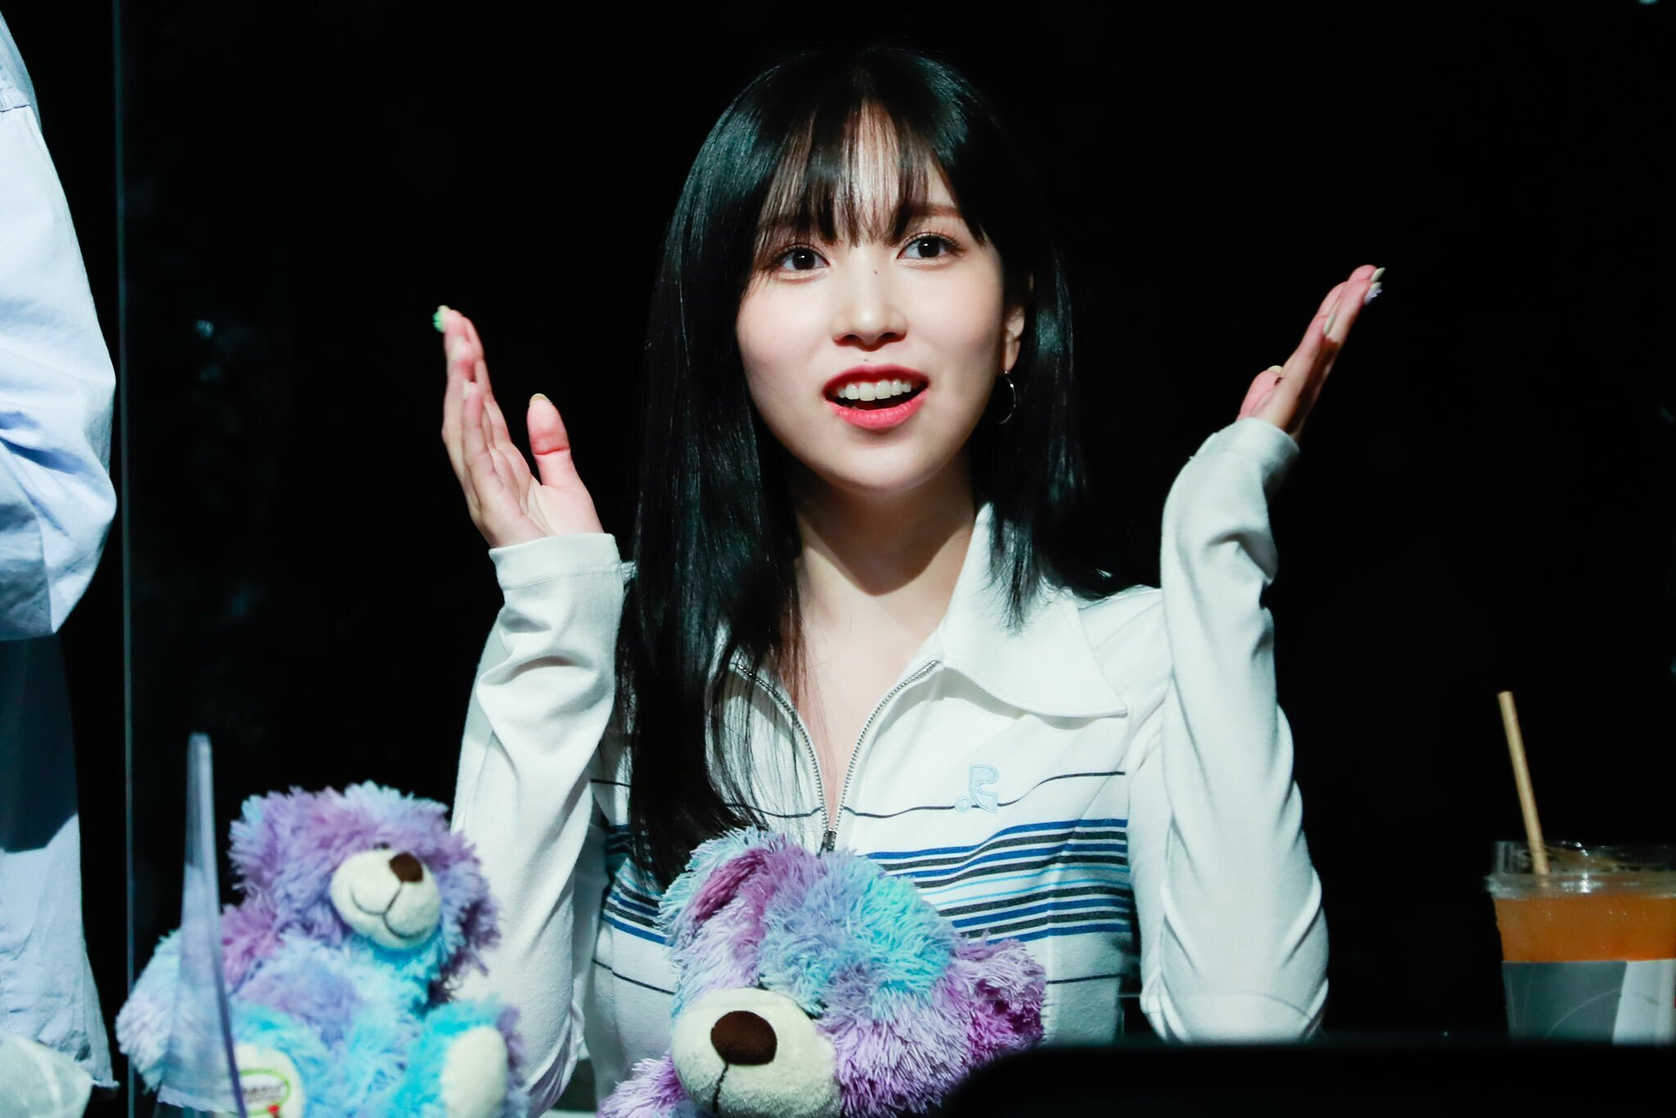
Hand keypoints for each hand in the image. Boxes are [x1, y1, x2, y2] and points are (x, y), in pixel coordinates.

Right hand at [437, 307, 602, 546]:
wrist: (578, 586)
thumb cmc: (570, 546)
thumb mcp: (567, 483)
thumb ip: (551, 443)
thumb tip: (537, 400)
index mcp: (504, 467)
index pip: (483, 407)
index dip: (473, 368)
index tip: (463, 329)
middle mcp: (487, 475)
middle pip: (466, 409)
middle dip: (458, 363)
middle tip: (451, 319)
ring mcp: (485, 490)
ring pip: (464, 427)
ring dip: (460, 384)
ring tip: (460, 345)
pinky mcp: (493, 506)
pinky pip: (477, 459)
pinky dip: (472, 424)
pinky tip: (473, 391)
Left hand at [1237, 263, 1380, 442]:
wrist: (1250, 463)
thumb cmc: (1257, 436)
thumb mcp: (1263, 400)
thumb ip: (1269, 382)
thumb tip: (1275, 371)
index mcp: (1305, 377)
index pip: (1325, 336)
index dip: (1339, 309)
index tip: (1354, 283)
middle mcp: (1311, 379)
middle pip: (1334, 333)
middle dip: (1351, 302)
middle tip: (1369, 272)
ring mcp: (1304, 387)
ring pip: (1327, 343)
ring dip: (1342, 313)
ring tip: (1357, 285)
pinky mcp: (1290, 396)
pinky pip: (1302, 367)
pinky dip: (1312, 345)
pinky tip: (1323, 325)